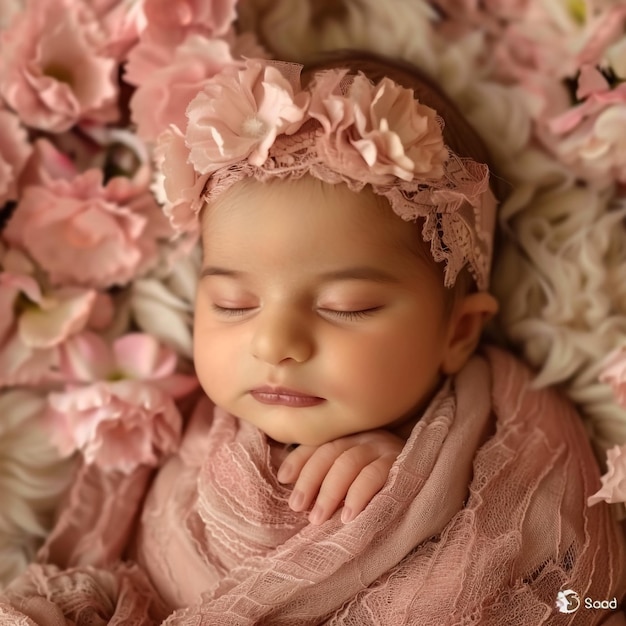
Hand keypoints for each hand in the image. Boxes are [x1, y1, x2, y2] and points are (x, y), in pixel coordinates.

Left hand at [276, 430, 403, 524]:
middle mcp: (365, 438)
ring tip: (317, 518)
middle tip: (297, 507)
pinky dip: (358, 495)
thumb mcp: (355, 475)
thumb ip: (330, 475)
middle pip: (331, 452)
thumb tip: (292, 486)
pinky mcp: (401, 464)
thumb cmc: (385, 483)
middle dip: (310, 480)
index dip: (299, 459)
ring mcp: (383, 448)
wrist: (435, 479)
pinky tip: (348, 515)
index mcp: (351, 437)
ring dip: (330, 491)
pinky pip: (375, 475)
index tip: (283, 479)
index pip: (320, 444)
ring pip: (349, 462)